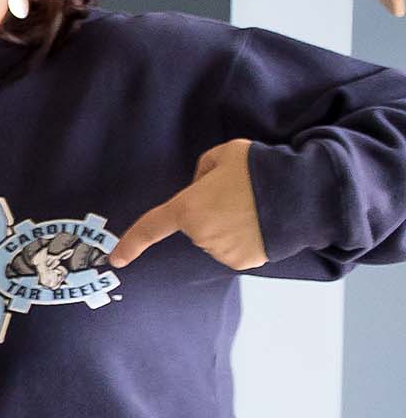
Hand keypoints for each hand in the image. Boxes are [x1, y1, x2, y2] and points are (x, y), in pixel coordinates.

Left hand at [111, 139, 266, 269]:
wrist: (300, 194)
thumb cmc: (259, 169)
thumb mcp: (224, 155)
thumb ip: (202, 171)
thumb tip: (201, 188)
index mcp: (189, 208)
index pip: (152, 227)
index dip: (131, 243)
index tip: (117, 259)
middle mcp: (201, 234)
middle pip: (195, 226)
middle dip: (208, 213)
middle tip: (236, 196)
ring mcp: (222, 251)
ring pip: (214, 239)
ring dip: (226, 227)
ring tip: (252, 209)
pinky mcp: (243, 262)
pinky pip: (234, 250)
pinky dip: (243, 240)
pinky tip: (259, 224)